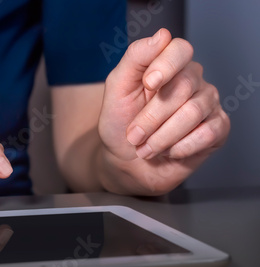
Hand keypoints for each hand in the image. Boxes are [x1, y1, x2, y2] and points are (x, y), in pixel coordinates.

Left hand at [98, 29, 229, 193]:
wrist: (125, 162)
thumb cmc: (120, 124)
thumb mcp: (117, 90)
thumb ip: (135, 59)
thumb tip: (163, 35)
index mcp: (168, 65)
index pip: (179, 50)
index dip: (166, 65)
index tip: (149, 84)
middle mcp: (193, 80)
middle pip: (183, 87)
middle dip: (151, 117)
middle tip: (134, 136)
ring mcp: (208, 103)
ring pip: (193, 112)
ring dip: (161, 137)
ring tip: (145, 148)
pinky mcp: (218, 129)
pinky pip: (207, 134)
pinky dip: (180, 148)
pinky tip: (169, 152)